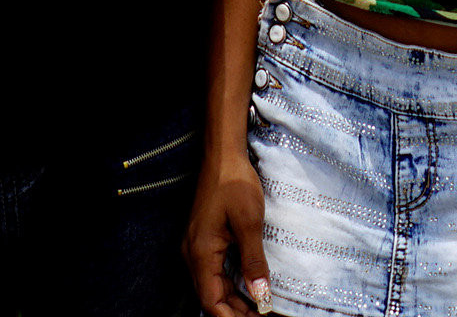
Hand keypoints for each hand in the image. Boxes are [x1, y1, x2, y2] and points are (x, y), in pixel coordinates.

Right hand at [186, 157, 270, 316]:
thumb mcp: (249, 223)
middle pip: (211, 297)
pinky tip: (249, 289)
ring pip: (213, 286)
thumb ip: (253, 261)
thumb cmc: (235, 183)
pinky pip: (215, 272)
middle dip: (236, 312)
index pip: (211, 301)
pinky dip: (231, 285)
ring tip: (260, 308)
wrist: (223, 156)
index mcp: (201, 253)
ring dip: (234, 301)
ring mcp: (197, 248)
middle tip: (263, 316)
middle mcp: (193, 255)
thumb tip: (261, 295)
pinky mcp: (203, 242)